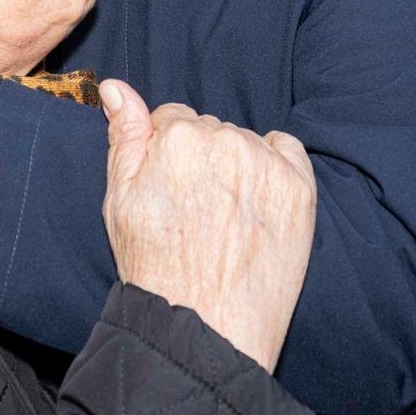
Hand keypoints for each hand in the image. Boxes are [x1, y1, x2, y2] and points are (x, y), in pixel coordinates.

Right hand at [100, 80, 315, 371]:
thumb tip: (115, 87)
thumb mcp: (121, 199)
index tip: (171, 193)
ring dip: (236, 165)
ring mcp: (266, 163)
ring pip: (245, 141)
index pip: (173, 119)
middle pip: (210, 129)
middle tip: (197, 211)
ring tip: (226, 217)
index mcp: (177, 136)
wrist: (208, 327)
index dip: (167, 156)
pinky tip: (257, 203)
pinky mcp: (300, 187)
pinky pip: (286, 149)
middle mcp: (225, 139)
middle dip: (202, 158)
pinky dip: (274, 165)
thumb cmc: (156, 267)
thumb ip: (123, 136)